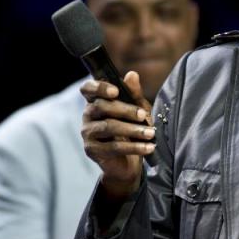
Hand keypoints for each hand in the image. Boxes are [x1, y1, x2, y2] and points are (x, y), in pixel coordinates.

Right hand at [80, 71, 154, 201]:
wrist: (129, 163)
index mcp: (95, 101)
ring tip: (151, 133)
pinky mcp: (92, 150)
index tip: (116, 91)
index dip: (98, 87)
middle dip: (125, 110)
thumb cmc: (132, 131)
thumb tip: (132, 74)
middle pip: (101, 107)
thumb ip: (134, 94)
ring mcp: (88, 133)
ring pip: (108, 127)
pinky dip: (134, 147)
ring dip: (133, 130)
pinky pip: (113, 147)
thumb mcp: (138, 110)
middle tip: (144, 115)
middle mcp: (87, 115)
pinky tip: (149, 147)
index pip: (87, 88)